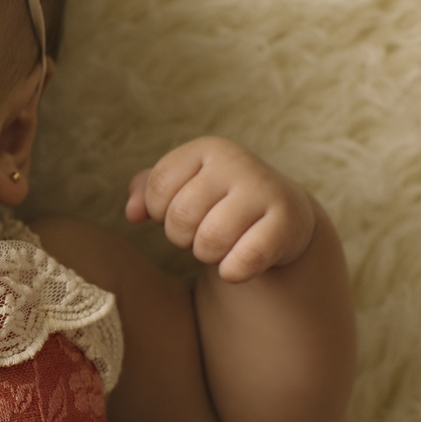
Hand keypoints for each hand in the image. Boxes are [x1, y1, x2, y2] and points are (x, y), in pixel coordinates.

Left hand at [125, 137, 316, 282]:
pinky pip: (245, 259)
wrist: (283, 214)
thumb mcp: (182, 186)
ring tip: (219, 244)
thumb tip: (132, 213)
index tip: (176, 212)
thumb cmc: (218, 199)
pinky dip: (232, 272)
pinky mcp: (288, 223)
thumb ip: (145, 191)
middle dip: (182, 236)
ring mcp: (265, 191)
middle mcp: (237, 162)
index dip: (158, 211)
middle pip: (181, 216)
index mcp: (206, 149)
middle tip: (199, 233)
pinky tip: (235, 266)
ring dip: (207, 254)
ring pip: (210, 240)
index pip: (158, 186)